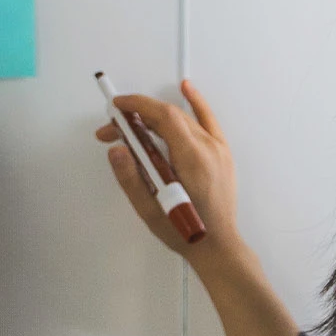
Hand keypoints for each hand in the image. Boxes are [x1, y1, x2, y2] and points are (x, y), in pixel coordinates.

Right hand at [97, 79, 246, 269]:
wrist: (217, 246)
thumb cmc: (185, 231)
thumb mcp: (150, 210)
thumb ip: (131, 178)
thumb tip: (116, 150)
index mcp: (192, 159)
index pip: (164, 116)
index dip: (138, 105)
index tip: (117, 106)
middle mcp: (208, 149)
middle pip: (170, 117)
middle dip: (138, 117)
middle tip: (113, 131)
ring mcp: (218, 150)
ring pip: (184, 119)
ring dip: (156, 117)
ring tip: (133, 127)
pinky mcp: (221, 154)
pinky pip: (208, 121)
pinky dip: (196, 104)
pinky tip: (186, 89)